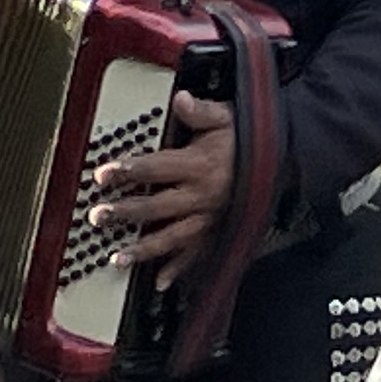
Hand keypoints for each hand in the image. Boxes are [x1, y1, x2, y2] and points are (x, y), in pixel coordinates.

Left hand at [89, 92, 243, 268]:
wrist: (282, 161)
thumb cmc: (249, 139)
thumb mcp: (227, 117)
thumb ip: (201, 111)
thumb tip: (180, 99)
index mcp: (201, 165)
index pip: (157, 167)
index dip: (129, 170)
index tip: (103, 174)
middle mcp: (203, 195)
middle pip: (158, 207)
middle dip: (125, 213)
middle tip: (98, 217)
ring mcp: (210, 218)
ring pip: (172, 238)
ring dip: (144, 250)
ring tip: (117, 258)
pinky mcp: (218, 232)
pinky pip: (197, 255)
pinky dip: (178, 271)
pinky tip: (159, 282)